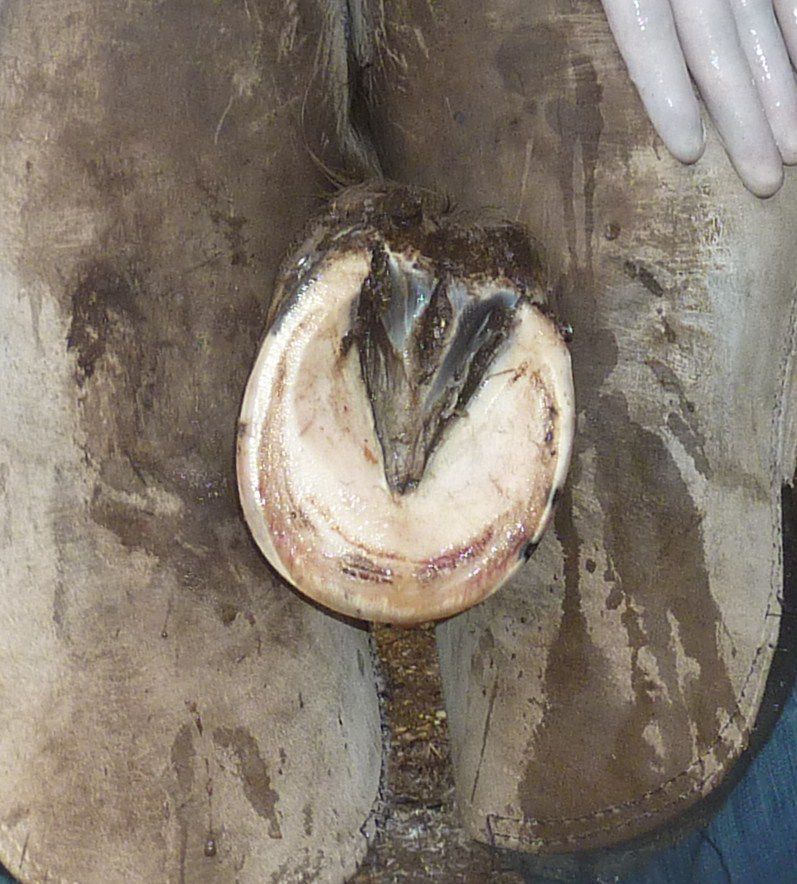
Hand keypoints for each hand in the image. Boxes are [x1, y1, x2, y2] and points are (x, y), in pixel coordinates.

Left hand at [601, 1, 796, 196]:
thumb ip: (611, 23)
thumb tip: (562, 80)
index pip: (646, 33)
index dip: (664, 88)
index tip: (690, 152)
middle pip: (713, 47)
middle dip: (742, 116)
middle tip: (764, 179)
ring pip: (756, 27)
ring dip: (780, 90)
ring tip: (794, 148)